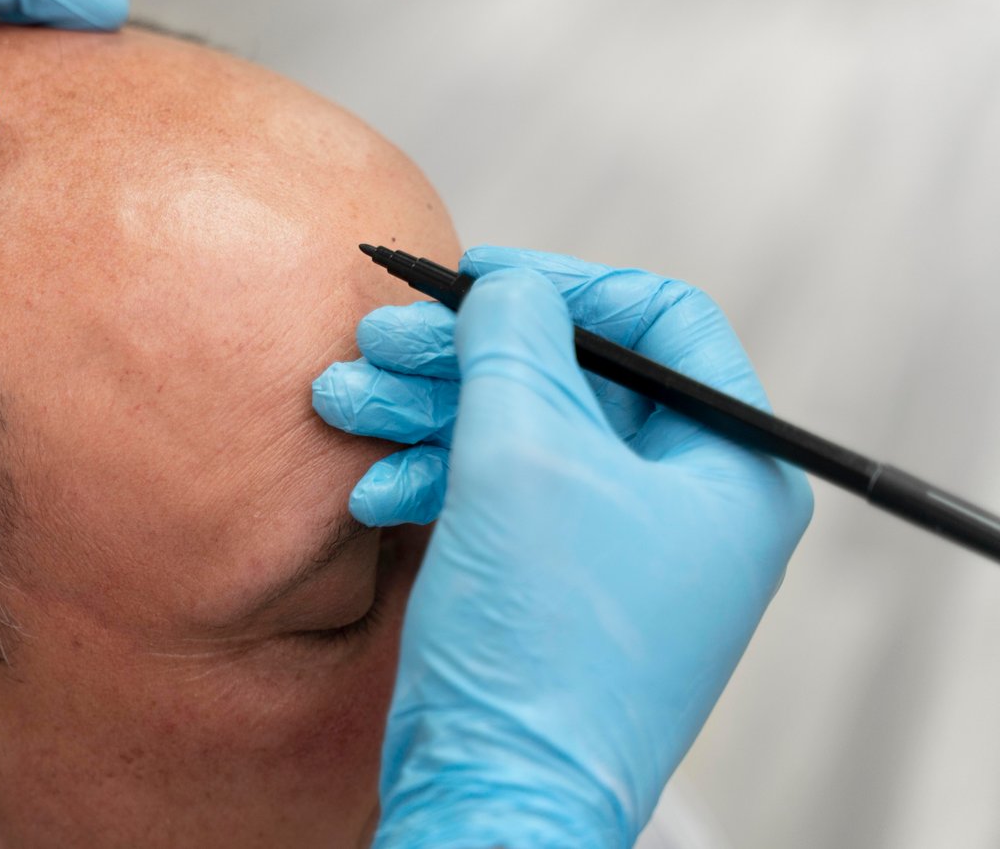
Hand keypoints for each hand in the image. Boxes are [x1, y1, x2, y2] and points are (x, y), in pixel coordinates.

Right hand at [313, 248, 812, 847]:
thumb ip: (515, 343)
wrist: (494, 799)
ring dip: (428, 413)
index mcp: (728, 469)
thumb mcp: (522, 455)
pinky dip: (435, 478)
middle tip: (382, 342)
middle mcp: (685, 505)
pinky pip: (500, 495)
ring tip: (347, 404)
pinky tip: (376, 488)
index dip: (561, 287)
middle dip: (462, 358)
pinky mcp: (556, 583)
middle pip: (570, 377)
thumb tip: (510, 287)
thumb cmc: (541, 651)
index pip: (660, 322)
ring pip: (521, 433)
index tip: (475, 280)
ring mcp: (619, 547)